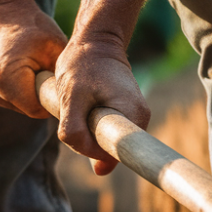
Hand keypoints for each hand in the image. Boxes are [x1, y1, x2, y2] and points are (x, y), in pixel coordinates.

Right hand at [0, 0, 66, 117]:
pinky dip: (16, 90)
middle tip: (50, 78)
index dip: (51, 102)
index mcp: (6, 77)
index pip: (35, 110)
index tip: (61, 90)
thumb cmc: (30, 25)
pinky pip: (5, 97)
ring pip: (14, 105)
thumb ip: (62, 77)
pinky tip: (22, 71)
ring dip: (27, 95)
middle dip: (39, 98)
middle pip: (24, 109)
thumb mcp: (55, 47)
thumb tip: (75, 100)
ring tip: (35, 71)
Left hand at [54, 33, 149, 175]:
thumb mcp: (71, 97)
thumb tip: (99, 170)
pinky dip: (89, 126)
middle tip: (75, 109)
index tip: (82, 131)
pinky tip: (85, 107)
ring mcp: (134, 119)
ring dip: (86, 132)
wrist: (94, 42)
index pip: (119, 154)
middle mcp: (140, 120)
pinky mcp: (125, 117)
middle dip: (86, 140)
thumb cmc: (82, 65)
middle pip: (109, 151)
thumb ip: (75, 131)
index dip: (96, 152)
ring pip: (104, 144)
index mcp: (134, 114)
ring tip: (80, 104)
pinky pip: (104, 135)